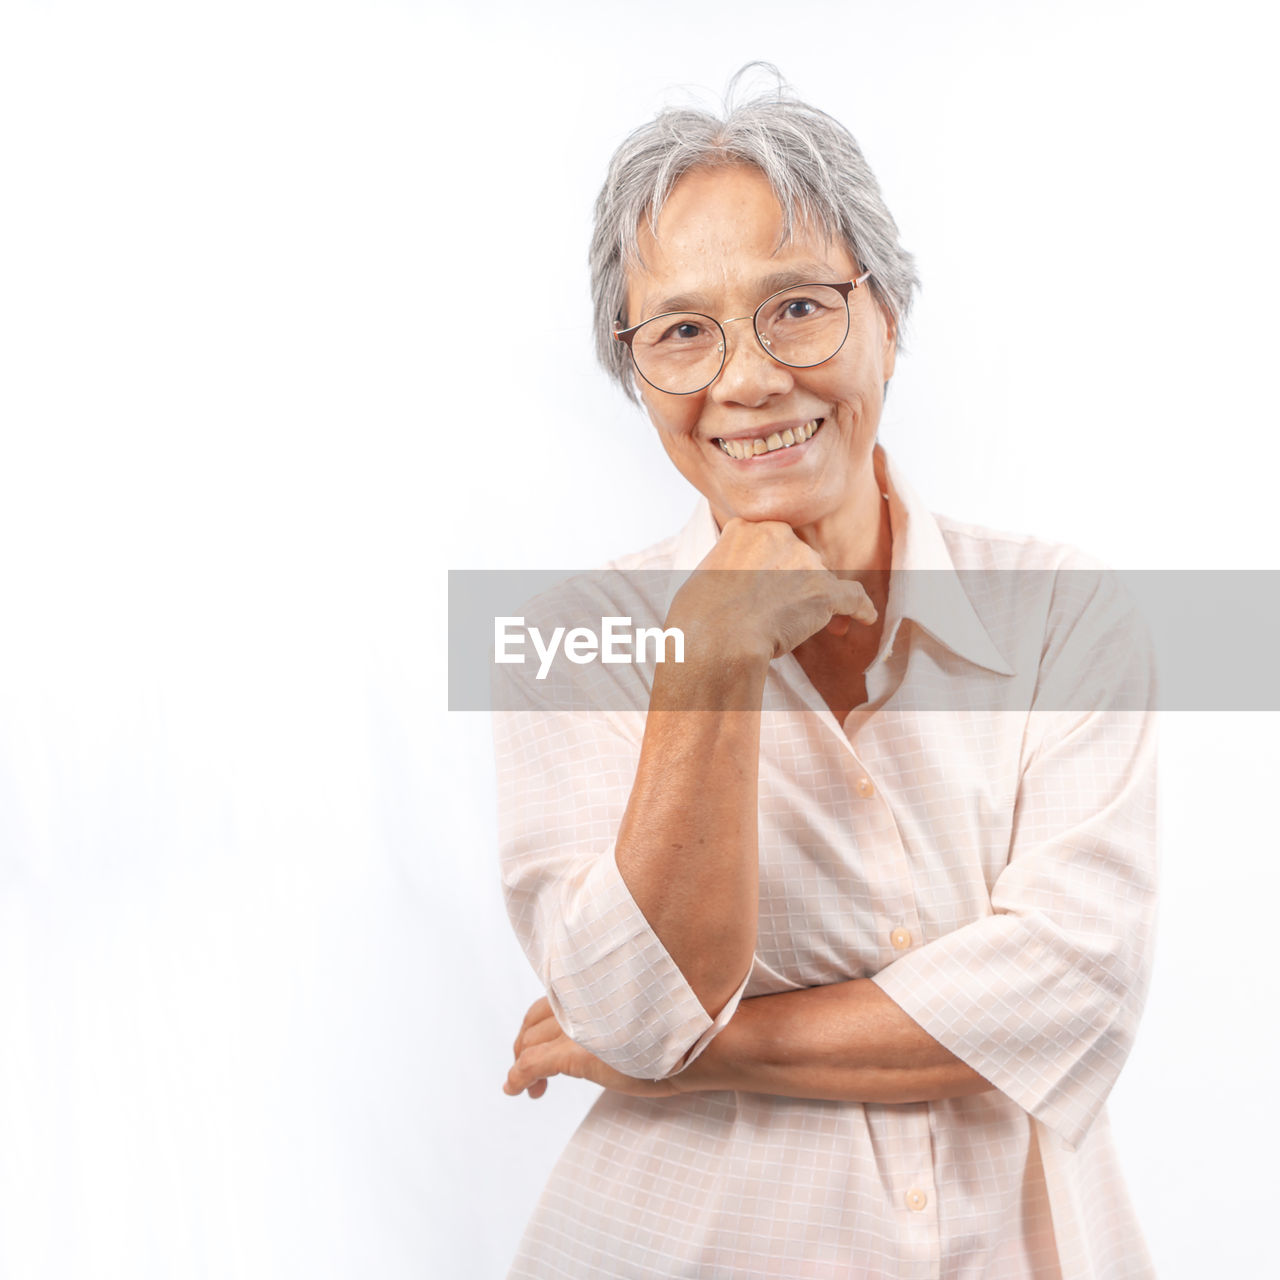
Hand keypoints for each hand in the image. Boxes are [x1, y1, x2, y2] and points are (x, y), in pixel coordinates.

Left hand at [503, 997, 681, 1099]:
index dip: (538, 1023)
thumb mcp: (640, 1009)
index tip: (541, 1043)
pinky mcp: (575, 1055)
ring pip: (529, 1044)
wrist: (696, 1045)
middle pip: (533, 1022)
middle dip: (525, 1044)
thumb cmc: (678, 1029)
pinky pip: (532, 1066)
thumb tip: (612, 1025)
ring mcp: (576, 1028)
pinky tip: (514, 1089)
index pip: (550, 1001)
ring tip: (533, 1089)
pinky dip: (518, 1078)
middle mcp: (581, 1003)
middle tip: (531, 1068)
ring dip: (522, 1064)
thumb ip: (615, 1011)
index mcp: (593, 989)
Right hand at [669, 518, 877, 666]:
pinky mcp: (824, 591)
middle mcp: (779, 535)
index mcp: (747, 526)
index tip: (771, 585)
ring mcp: (804, 562)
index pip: (771, 541)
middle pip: (799, 557)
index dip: (774, 565)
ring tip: (807, 628)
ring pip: (820, 578)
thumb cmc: (700, 616)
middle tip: (783, 610)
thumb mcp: (705, 572)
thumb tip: (740, 584)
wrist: (716, 638)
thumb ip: (730, 566)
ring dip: (815, 600)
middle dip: (795, 581)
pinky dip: (861, 609)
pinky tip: (865, 618)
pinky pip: (853, 597)